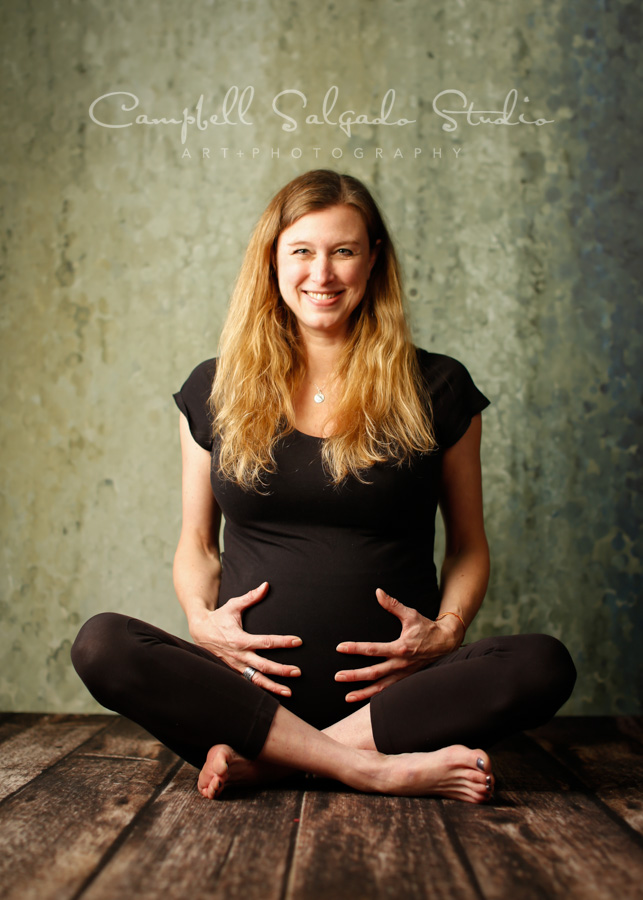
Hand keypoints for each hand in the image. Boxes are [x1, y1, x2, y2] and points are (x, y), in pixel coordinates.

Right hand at [189, 581, 302, 696]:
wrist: (199, 630)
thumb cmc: (219, 617)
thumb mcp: (234, 605)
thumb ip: (251, 597)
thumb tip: (266, 585)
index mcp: (240, 639)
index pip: (266, 642)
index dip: (283, 642)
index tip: (298, 641)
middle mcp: (238, 655)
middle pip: (263, 666)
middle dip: (281, 670)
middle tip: (298, 672)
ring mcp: (235, 666)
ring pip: (255, 680)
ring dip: (273, 687)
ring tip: (289, 692)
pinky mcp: (233, 671)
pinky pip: (248, 684)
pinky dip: (260, 690)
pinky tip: (273, 695)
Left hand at [334, 588, 463, 702]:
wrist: (445, 643)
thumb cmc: (426, 628)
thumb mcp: (410, 614)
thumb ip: (392, 605)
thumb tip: (378, 592)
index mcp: (400, 648)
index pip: (373, 649)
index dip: (355, 648)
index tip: (340, 647)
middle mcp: (401, 664)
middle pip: (374, 673)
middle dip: (355, 675)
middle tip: (338, 676)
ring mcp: (404, 674)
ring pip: (381, 688)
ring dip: (364, 693)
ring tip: (348, 697)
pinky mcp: (407, 679)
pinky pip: (390, 691)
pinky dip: (377, 697)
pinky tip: (365, 699)